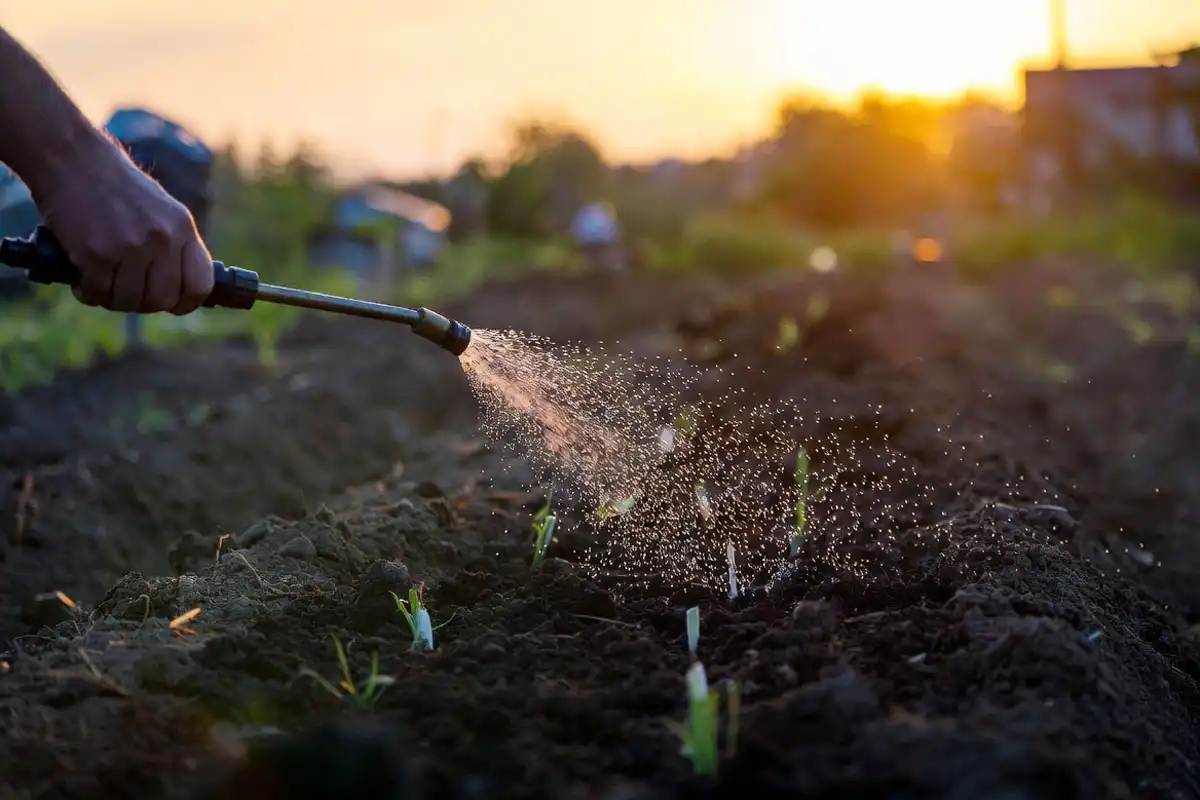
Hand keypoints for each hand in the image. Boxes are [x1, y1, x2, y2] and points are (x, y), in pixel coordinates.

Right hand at [37, 134, 212, 314]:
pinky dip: (88, 292)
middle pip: (162, 300)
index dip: (184, 303)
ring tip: (102, 281)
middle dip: (142, 302)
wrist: (72, 157)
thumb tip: (179, 289)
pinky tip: (83, 279)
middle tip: (125, 290)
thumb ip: (173, 245)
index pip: (200, 286)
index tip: (169, 303)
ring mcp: (131, 247)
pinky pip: (98, 293)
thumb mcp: (161, 209)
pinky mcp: (97, 253)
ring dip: (112, 298)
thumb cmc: (114, 185)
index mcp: (183, 228)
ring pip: (129, 301)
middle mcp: (162, 239)